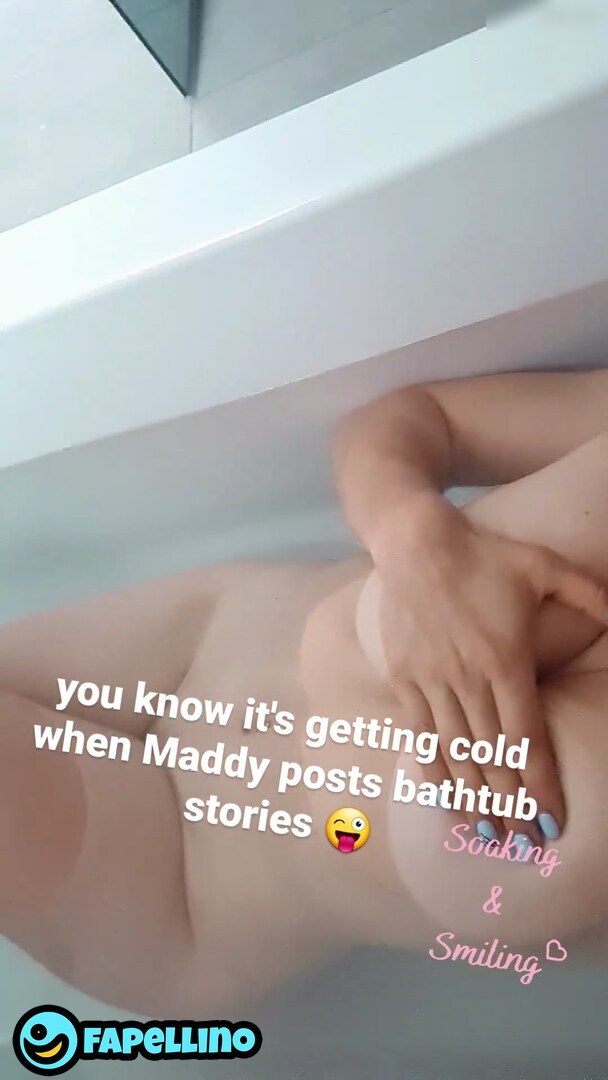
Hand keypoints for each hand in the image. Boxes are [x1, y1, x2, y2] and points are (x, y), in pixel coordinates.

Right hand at [370, 497, 607, 845]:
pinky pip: (418, 734)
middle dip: (511, 808)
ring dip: (471, 800)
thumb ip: (590, 595)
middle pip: (492, 759)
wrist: (416, 543)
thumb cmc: (485, 556)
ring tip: (485, 836)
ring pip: (454, 755)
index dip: (540, 787)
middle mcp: (466, 679)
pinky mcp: (403, 678)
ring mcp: (431, 681)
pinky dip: (431, 771)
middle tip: (524, 846)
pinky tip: (442, 800)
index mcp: (505, 661)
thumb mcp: (546, 568)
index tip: (552, 825)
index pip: (526, 740)